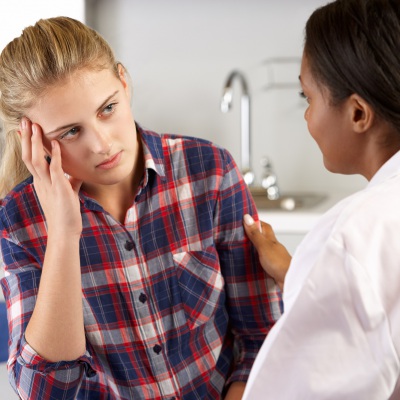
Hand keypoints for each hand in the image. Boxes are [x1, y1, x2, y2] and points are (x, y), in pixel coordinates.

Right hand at [20, 118, 82, 235]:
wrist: (65, 230)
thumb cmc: (66, 212)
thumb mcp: (68, 192)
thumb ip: (70, 181)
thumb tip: (76, 173)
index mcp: (40, 182)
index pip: (30, 158)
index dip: (27, 143)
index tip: (25, 129)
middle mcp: (40, 182)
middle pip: (27, 156)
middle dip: (26, 138)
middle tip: (25, 120)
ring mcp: (48, 185)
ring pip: (35, 160)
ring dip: (35, 143)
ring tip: (35, 126)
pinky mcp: (59, 189)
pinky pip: (55, 169)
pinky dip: (54, 155)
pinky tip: (55, 143)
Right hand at [243, 214, 290, 289]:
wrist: (289, 280)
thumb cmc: (279, 262)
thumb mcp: (263, 245)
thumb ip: (255, 233)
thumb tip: (247, 217)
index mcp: (271, 239)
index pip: (264, 226)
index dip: (255, 222)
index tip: (245, 220)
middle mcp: (273, 247)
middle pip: (263, 237)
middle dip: (253, 235)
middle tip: (240, 235)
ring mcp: (273, 257)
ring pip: (262, 250)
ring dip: (253, 249)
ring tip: (242, 249)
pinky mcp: (272, 268)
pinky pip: (262, 261)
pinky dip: (255, 261)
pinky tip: (250, 264)